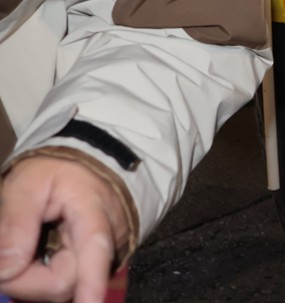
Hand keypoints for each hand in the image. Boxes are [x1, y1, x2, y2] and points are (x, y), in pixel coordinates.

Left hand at [0, 157, 130, 302]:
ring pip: (61, 289)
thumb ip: (15, 222)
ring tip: (24, 242)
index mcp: (93, 216)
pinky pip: (64, 284)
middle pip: (64, 283)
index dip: (90, 285)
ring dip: (30, 277)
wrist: (95, 163)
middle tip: (3, 252)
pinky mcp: (96, 269)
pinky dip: (40, 276)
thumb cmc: (63, 168)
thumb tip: (4, 271)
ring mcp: (104, 260)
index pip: (94, 253)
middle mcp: (107, 245)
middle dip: (23, 278)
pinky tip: (37, 252)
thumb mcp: (29, 182)